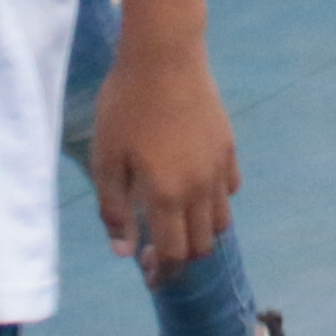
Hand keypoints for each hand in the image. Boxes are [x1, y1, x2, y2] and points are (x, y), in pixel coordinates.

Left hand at [85, 37, 239, 276]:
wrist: (164, 56)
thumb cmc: (125, 105)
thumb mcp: (106, 159)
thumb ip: (114, 209)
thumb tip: (124, 252)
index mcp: (166, 195)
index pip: (173, 254)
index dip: (163, 274)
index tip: (150, 279)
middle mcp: (199, 189)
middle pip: (202, 246)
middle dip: (182, 260)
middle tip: (158, 254)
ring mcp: (218, 168)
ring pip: (221, 222)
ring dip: (201, 234)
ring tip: (177, 224)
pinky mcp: (228, 147)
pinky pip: (230, 189)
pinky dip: (216, 201)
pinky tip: (194, 189)